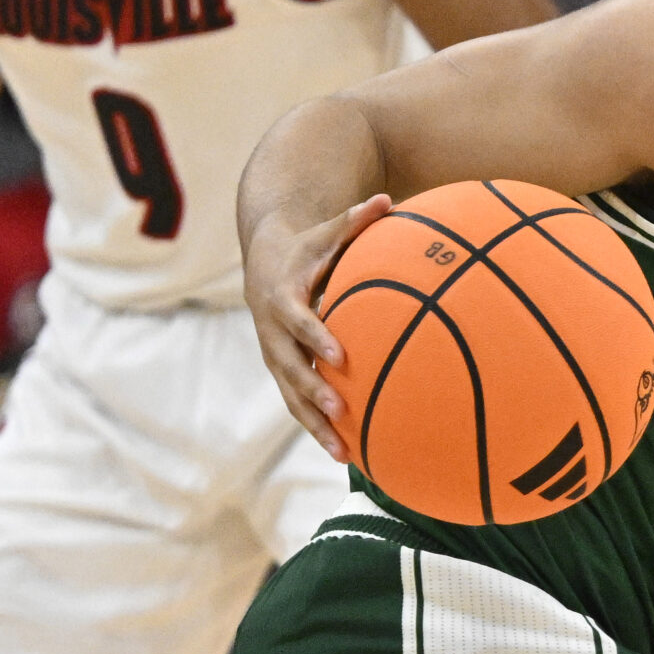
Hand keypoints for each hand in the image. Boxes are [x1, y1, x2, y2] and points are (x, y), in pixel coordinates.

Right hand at [246, 195, 392, 461]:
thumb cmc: (308, 246)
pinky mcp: (283, 370)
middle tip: (339, 410)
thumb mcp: (327, 231)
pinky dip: (317, 428)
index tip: (340, 355)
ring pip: (291, 395)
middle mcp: (274, 332)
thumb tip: (386, 199)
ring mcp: (276, 356)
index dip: (316, 337)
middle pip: (290, 367)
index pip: (298, 320)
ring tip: (342, 453)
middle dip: (312, 390)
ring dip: (314, 424)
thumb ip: (355, 220)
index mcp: (283, 299)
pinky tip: (346, 454)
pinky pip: (297, 403)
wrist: (266, 260)